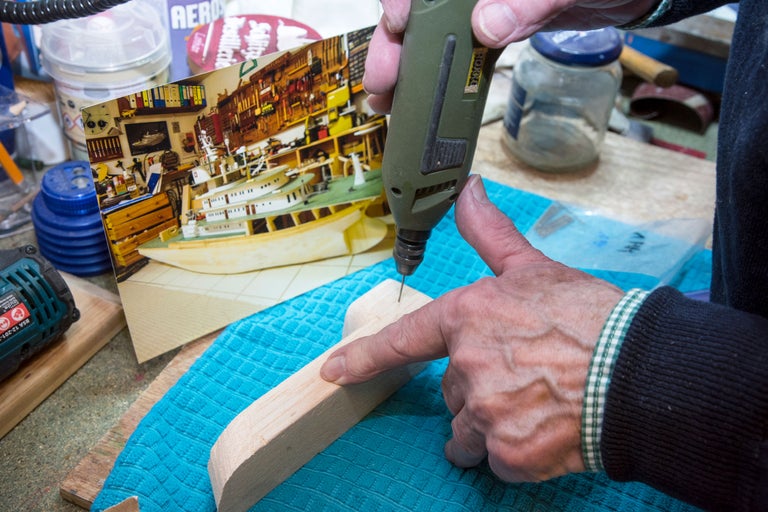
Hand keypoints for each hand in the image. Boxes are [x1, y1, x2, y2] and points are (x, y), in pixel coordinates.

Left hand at [321, 175, 623, 481]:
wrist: (639, 372)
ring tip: (536, 405)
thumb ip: (489, 234)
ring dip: (491, 425)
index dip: (364, 358)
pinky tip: (546, 429)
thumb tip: (468, 189)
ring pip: (467, 430)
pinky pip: (495, 458)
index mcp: (467, 317)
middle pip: (450, 390)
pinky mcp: (508, 453)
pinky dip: (515, 451)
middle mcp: (467, 366)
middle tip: (525, 377)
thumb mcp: (534, 268)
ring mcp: (485, 412)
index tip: (334, 372)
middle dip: (478, 389)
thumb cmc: (590, 317)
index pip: (403, 340)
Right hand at [365, 0, 657, 111]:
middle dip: (396, 43)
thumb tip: (487, 25)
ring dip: (409, 64)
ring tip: (388, 99)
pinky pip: (456, 47)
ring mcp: (481, 3)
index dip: (406, 0)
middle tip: (382, 82)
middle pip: (423, 8)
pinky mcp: (493, 23)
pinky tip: (424, 96)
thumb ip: (533, 1)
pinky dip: (439, 71)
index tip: (397, 24)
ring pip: (432, 31)